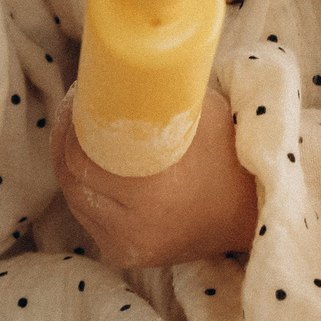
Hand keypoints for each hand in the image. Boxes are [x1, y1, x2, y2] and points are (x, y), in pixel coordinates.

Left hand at [52, 84, 258, 268]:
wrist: (254, 211)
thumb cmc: (231, 153)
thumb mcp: (202, 114)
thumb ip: (160, 95)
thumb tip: (124, 65)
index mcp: (153, 192)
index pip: (82, 158)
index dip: (72, 123)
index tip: (79, 95)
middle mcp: (135, 227)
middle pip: (72, 179)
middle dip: (66, 141)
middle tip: (76, 109)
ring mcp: (128, 247)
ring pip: (75, 200)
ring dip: (73, 165)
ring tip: (84, 133)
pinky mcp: (126, 255)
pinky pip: (90, 218)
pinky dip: (86, 191)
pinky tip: (97, 166)